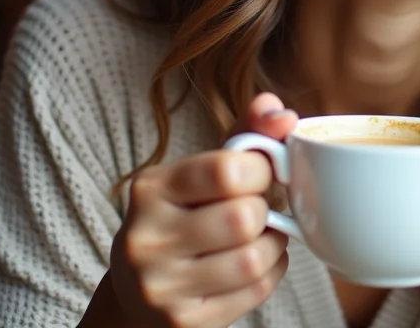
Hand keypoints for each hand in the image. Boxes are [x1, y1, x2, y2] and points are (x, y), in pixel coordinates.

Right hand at [106, 93, 298, 327]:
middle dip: (265, 211)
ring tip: (262, 236)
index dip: (262, 170)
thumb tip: (282, 112)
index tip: (261, 174)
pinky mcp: (182, 322)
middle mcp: (147, 238)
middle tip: (258, 210)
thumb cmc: (181, 216)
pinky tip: (258, 264)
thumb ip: (244, 135)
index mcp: (150, 190)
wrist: (137, 292)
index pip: (226, 170)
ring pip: (252, 259)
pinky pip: (254, 293)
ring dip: (273, 245)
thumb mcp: (200, 171)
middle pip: (243, 218)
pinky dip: (271, 273)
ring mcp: (161, 286)